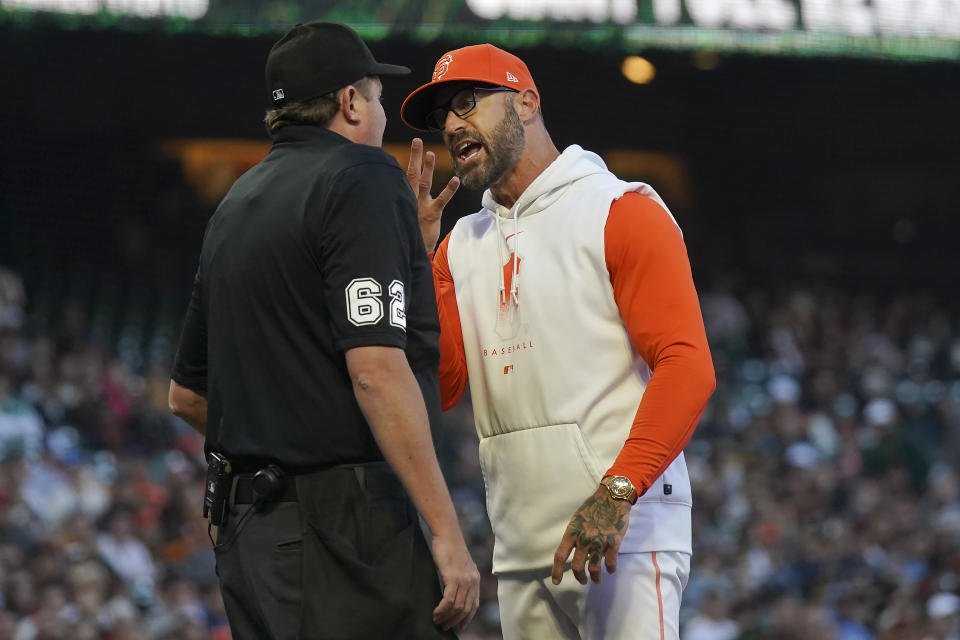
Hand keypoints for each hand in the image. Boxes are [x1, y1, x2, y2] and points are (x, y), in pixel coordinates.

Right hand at [406, 137, 459, 252]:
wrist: (412, 252)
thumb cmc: (409, 233)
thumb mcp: (402, 217)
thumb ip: (403, 203)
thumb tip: (401, 192)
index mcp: (402, 199)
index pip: (402, 178)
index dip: (405, 163)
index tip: (407, 149)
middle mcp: (409, 200)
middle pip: (411, 174)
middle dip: (415, 157)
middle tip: (417, 141)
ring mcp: (420, 206)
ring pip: (424, 183)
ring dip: (428, 167)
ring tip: (431, 153)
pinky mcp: (432, 214)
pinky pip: (442, 200)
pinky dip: (450, 190)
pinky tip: (456, 180)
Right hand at [431, 532, 479, 630]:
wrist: (447, 534)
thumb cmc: (450, 547)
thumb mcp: (460, 565)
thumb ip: (461, 578)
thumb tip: (455, 591)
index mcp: (475, 579)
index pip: (474, 605)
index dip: (467, 618)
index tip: (460, 627)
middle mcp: (472, 581)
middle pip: (466, 609)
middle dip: (455, 621)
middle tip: (445, 627)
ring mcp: (464, 580)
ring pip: (458, 607)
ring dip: (447, 617)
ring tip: (438, 621)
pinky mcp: (453, 577)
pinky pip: (449, 600)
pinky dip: (442, 609)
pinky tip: (436, 613)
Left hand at [551, 485, 632, 584]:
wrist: (612, 498)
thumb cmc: (593, 507)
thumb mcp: (577, 519)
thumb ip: (575, 535)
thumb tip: (575, 549)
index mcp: (572, 533)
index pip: (561, 555)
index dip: (557, 570)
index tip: (556, 582)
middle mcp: (584, 539)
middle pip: (577, 566)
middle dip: (580, 577)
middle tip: (582, 581)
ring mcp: (599, 542)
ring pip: (594, 568)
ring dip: (595, 577)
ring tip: (596, 579)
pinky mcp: (613, 542)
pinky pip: (611, 562)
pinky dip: (611, 569)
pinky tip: (611, 570)